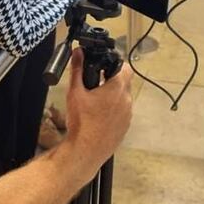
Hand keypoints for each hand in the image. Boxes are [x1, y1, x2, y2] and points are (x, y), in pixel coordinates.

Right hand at [64, 48, 132, 172]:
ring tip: (95, 102)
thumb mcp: (75, 92)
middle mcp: (127, 101)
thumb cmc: (81, 122)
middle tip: (95, 84)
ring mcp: (128, 116)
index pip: (125, 67)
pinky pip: (122, 113)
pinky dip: (114, 111)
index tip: (103, 67)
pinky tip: (99, 117)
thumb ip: (77, 69)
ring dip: (113, 96)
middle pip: (124, 83)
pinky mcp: (125, 128)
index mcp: (117, 89)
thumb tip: (78, 52)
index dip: (115, 64)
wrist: (86, 151)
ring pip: (124, 99)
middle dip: (111, 80)